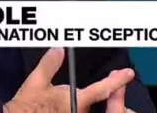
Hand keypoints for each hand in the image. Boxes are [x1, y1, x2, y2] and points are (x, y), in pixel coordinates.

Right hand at [3, 48, 134, 112]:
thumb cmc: (27, 106)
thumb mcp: (35, 82)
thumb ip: (48, 64)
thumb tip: (58, 49)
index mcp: (77, 101)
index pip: (102, 89)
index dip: (117, 80)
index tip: (129, 73)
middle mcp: (79, 112)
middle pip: (97, 101)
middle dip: (105, 92)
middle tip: (114, 79)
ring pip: (88, 108)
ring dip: (92, 101)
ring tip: (90, 92)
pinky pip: (80, 111)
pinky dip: (82, 106)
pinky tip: (66, 103)